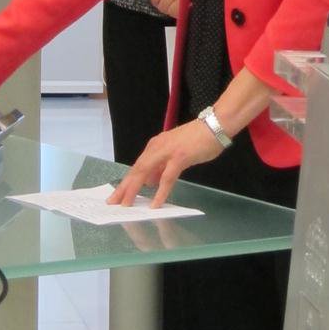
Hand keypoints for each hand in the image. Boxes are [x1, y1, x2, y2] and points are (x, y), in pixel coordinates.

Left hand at [108, 118, 223, 208]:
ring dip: (135, 189)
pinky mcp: (179, 157)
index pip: (137, 166)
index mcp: (155, 146)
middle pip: (136, 170)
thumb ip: (161, 166)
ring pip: (145, 172)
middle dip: (124, 187)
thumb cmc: (198, 139)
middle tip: (113, 202)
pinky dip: (160, 191)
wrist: (215, 125)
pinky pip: (167, 177)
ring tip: (127, 204)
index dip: (126, 182)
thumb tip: (150, 181)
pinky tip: (156, 203)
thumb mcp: (174, 153)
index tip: (117, 195)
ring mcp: (167, 152)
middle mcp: (157, 147)